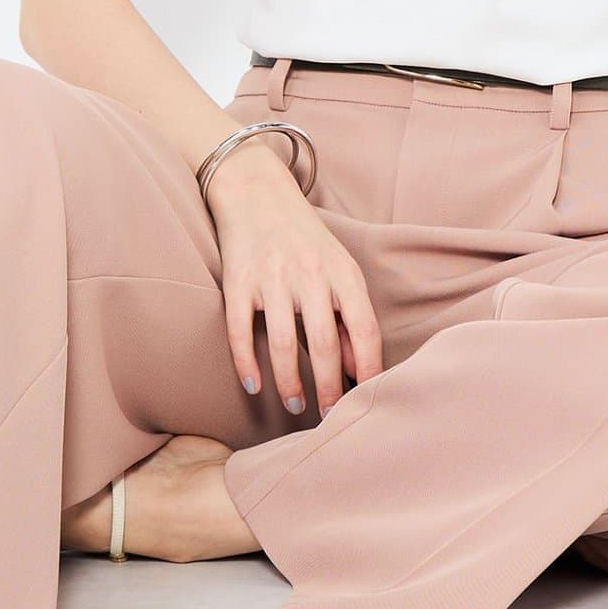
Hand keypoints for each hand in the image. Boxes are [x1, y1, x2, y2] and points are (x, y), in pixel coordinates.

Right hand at [205, 144, 383, 418]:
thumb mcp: (338, 268)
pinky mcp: (238, 280)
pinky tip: (254, 385)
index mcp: (342, 272)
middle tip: (329, 417)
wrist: (257, 191)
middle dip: (328, 388)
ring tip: (295, 403)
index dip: (369, 370)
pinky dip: (246, 363)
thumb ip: (350, 314)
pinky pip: (240, 331)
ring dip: (289, 382)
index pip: (365, 328)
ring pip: (280, 343)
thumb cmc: (304, 237)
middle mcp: (309, 274)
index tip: (368, 400)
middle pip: (323, 343)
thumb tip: (361, 367)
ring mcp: (271, 277)